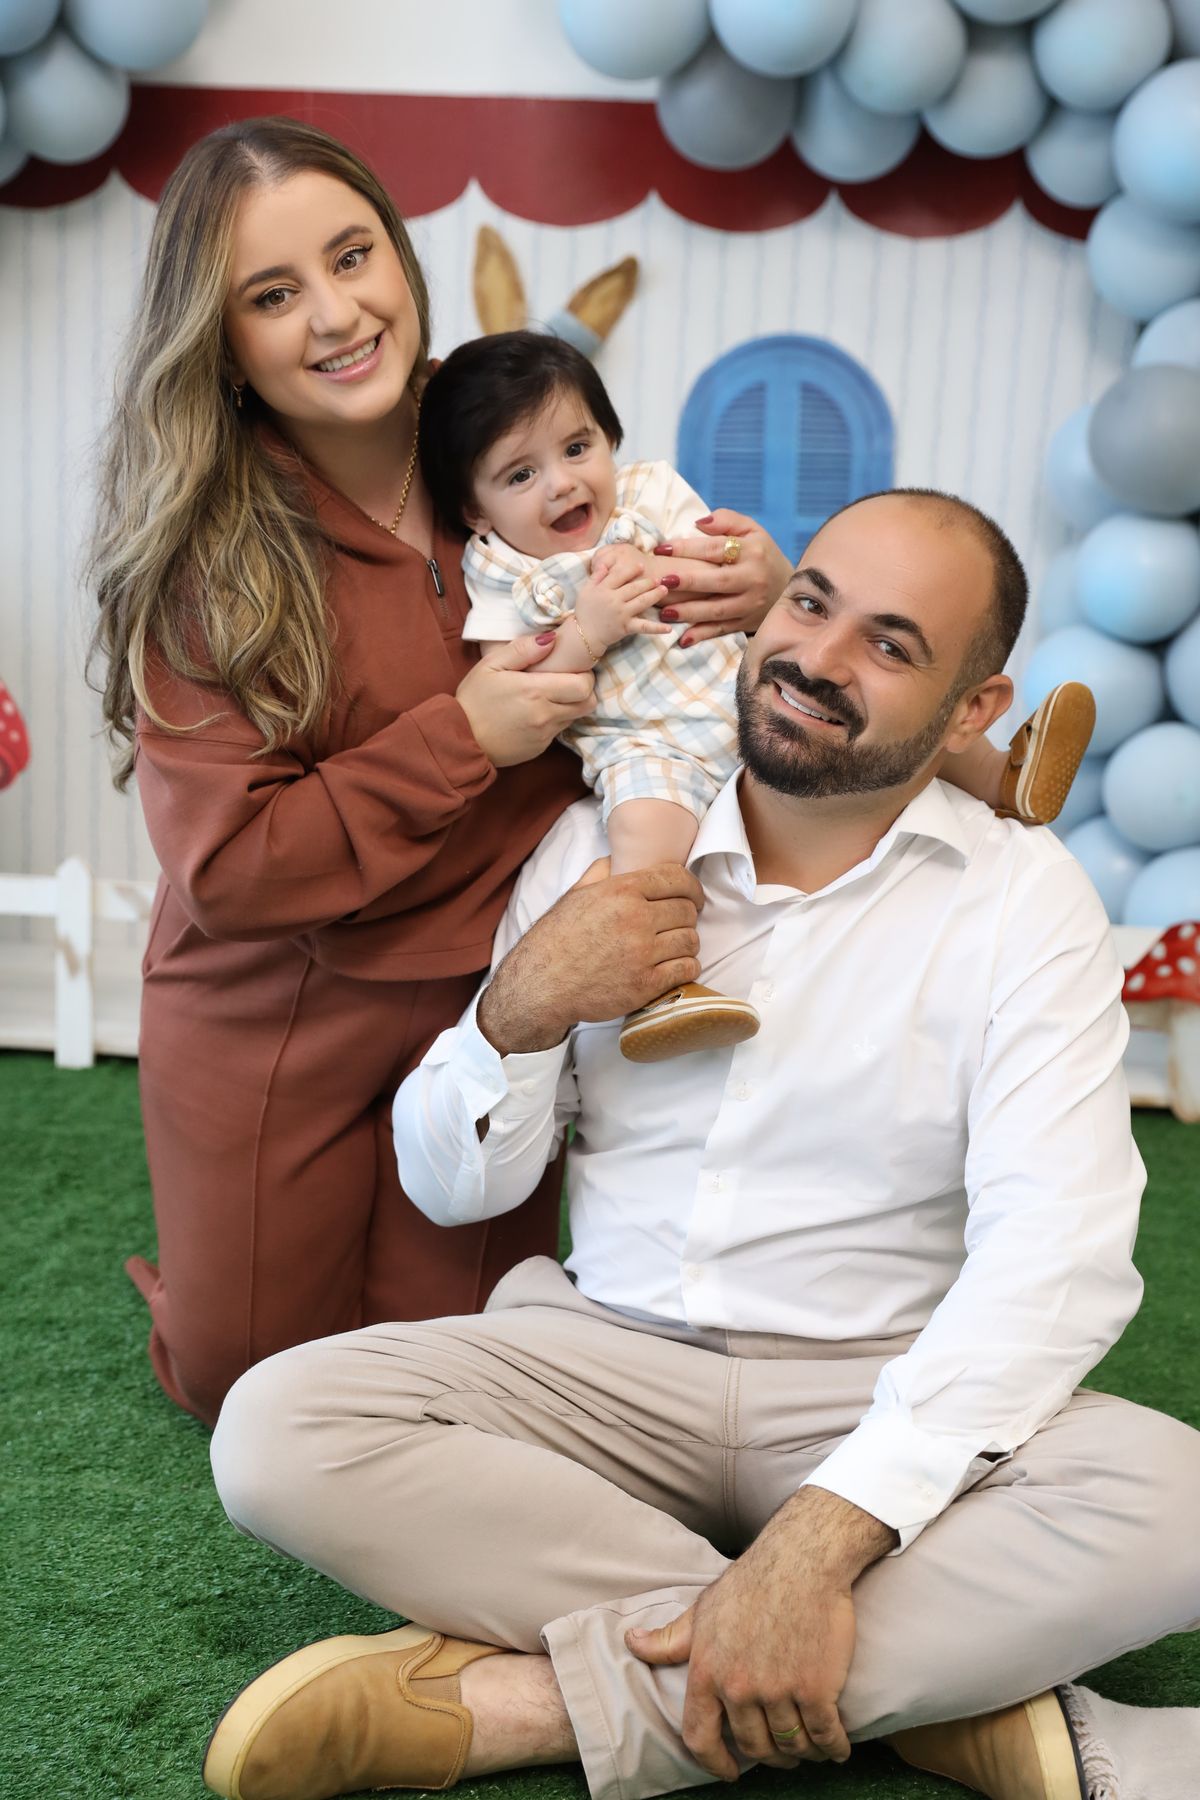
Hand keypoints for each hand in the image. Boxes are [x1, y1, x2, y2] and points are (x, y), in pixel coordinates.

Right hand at [456, 634, 593, 766]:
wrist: (460, 740)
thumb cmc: (473, 700)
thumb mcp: (490, 665)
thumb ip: (522, 649)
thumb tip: (551, 639)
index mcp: (535, 692)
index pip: (583, 686)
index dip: (583, 675)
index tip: (570, 668)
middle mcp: (545, 716)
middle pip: (588, 703)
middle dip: (583, 690)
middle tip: (565, 680)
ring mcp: (544, 735)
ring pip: (575, 717)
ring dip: (569, 704)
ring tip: (547, 695)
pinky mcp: (540, 748)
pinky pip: (558, 730)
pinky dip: (554, 719)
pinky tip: (534, 712)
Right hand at [476, 863, 703, 1054]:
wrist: (540, 985)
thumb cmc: (556, 939)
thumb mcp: (575, 894)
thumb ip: (602, 873)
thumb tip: (620, 860)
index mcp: (621, 891)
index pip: (677, 879)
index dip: (693, 887)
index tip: (695, 897)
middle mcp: (635, 919)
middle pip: (687, 911)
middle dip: (687, 916)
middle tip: (678, 925)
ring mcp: (642, 953)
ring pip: (690, 940)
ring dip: (687, 943)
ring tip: (675, 946)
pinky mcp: (645, 984)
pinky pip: (686, 969)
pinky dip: (687, 966)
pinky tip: (675, 966)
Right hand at [575, 549, 671, 651]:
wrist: (584, 635)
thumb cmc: (584, 612)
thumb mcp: (585, 591)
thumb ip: (595, 576)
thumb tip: (604, 563)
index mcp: (603, 589)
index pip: (620, 575)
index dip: (632, 569)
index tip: (641, 566)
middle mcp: (614, 600)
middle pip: (634, 587)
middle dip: (647, 582)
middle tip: (658, 578)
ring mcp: (622, 614)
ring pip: (642, 601)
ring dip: (655, 595)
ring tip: (664, 589)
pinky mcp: (627, 627)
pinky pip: (644, 627)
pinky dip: (657, 628)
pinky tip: (669, 628)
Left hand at [626, 1488, 896, 1778]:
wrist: (802, 1560)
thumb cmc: (752, 1582)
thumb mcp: (703, 1610)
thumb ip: (670, 1638)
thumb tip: (632, 1643)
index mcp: (707, 1672)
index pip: (699, 1737)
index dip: (714, 1763)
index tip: (729, 1771)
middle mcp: (739, 1688)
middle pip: (754, 1746)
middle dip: (769, 1755)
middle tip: (781, 1751)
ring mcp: (778, 1691)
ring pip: (791, 1746)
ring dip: (802, 1754)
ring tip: (810, 1748)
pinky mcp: (816, 1689)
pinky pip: (825, 1736)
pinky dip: (833, 1748)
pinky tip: (836, 1748)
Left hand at [649, 510, 793, 645]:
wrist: (791, 587)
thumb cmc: (762, 554)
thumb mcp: (752, 530)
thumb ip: (726, 520)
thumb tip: (698, 522)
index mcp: (752, 552)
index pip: (715, 549)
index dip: (687, 548)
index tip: (661, 549)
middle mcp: (753, 579)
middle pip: (718, 581)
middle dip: (689, 582)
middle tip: (661, 581)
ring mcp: (750, 604)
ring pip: (718, 610)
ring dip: (690, 612)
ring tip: (664, 612)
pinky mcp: (747, 622)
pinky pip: (722, 630)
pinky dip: (703, 636)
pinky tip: (683, 639)